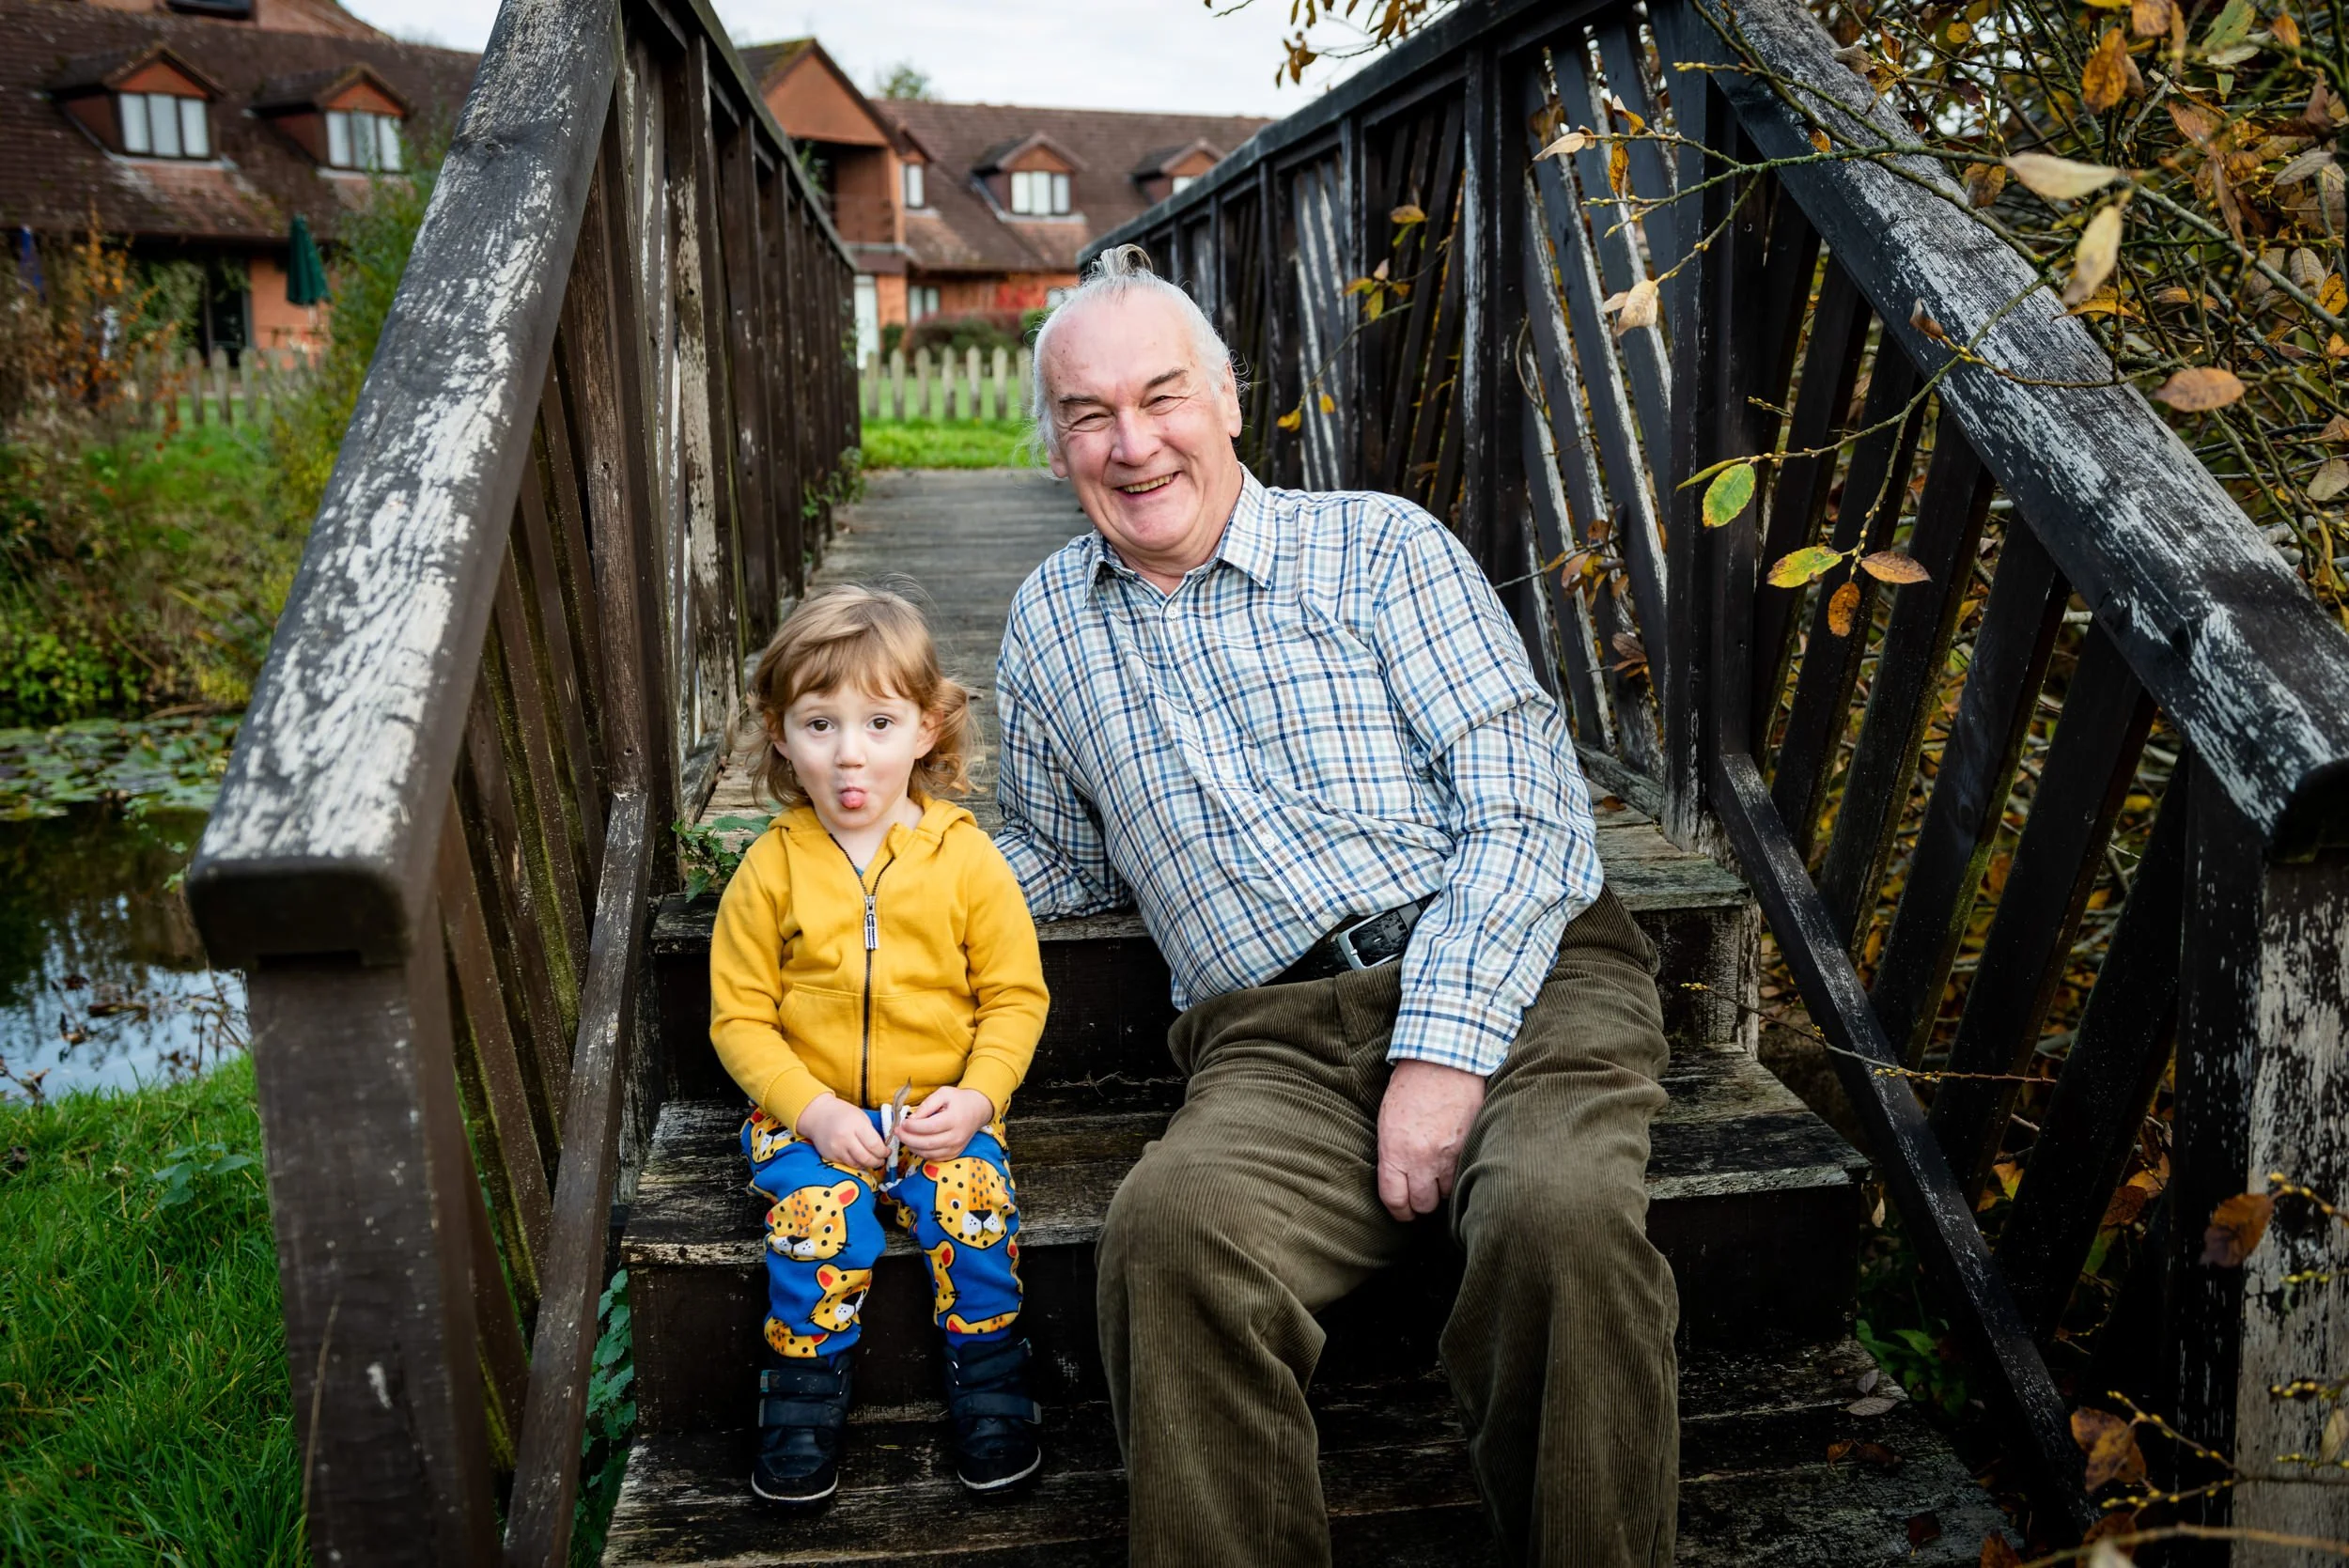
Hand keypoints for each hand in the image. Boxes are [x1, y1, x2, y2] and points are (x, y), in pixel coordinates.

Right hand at [796, 1093, 888, 1169]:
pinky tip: (858, 1158)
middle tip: (881, 1160)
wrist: (818, 1115)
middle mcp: (845, 1139)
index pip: (875, 1145)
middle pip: (867, 1158)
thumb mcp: (861, 1117)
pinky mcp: (829, 1156)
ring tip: (871, 1160)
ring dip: (867, 1164)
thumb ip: (872, 1133)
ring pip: (857, 1164)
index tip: (887, 1152)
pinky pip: (847, 1164)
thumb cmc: (843, 1114)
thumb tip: (883, 1147)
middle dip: (877, 1161)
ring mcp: (836, 1149)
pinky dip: (855, 1163)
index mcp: (856, 1126)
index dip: (884, 1152)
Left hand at [896, 1086, 995, 1159]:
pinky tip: (915, 1144)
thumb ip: (927, 1105)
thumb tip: (911, 1119)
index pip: (929, 1127)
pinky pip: (934, 1158)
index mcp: (954, 1119)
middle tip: (897, 1131)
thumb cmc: (959, 1100)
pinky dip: (921, 1153)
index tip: (902, 1122)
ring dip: (912, 1147)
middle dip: (908, 1138)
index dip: (912, 1126)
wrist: (978, 1110)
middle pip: (927, 1143)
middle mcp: (956, 1136)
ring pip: (928, 1153)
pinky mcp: (954, 1154)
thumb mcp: (943, 1094)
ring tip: (904, 1137)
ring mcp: (955, 1147)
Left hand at [1376, 1060, 1486, 1221]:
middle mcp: (1421, 1158)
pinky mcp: (1470, 1147)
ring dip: (1442, 1191)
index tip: (1403, 1213)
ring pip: (1447, 1195)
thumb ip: (1391, 1153)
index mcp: (1394, 1150)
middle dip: (1421, 1204)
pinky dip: (1460, 1177)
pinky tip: (1455, 1167)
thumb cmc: (1411, 1086)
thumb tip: (1397, 1180)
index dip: (1399, 1212)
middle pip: (1423, 1204)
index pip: (1394, 1199)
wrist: (1444, 1061)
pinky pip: (1464, 1176)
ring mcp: (1448, 1155)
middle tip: (1422, 1196)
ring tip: (1439, 1179)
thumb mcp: (1387, 1120)